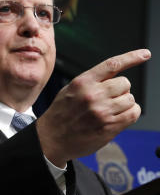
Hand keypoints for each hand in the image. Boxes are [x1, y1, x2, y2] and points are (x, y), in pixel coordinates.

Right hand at [36, 49, 148, 166]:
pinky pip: (133, 113)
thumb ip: (90, 82)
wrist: (50, 139)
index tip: (145, 54)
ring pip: (130, 99)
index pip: (112, 65)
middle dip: (120, 90)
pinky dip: (130, 114)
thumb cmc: (60, 115)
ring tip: (109, 111)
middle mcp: (93, 95)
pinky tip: (118, 117)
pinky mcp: (109, 126)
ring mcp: (102, 112)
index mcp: (82, 83)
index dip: (132, 57)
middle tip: (107, 99)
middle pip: (125, 84)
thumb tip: (115, 76)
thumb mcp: (69, 91)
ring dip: (124, 104)